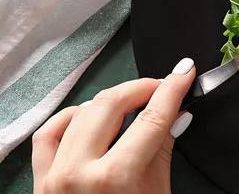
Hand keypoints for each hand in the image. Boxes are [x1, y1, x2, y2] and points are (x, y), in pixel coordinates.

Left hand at [32, 58, 195, 193]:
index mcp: (115, 179)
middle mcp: (79, 173)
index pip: (152, 117)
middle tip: (163, 85)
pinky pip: (50, 133)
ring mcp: (54, 176)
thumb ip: (163, 147)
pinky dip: (72, 117)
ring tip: (133, 103)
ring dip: (110, 100)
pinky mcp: (40, 180)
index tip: (184, 71)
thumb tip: (175, 112)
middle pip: (113, 103)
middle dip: (142, 87)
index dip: (173, 88)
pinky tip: (91, 115)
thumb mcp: (157, 193)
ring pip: (82, 111)